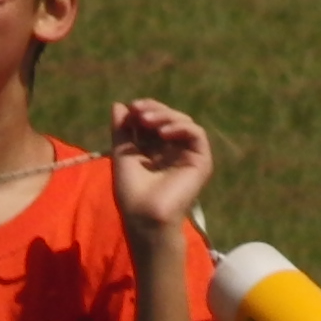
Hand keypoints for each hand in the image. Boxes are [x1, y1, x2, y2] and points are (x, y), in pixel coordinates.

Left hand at [109, 98, 210, 231]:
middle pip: (170, 118)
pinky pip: (196, 134)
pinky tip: (163, 132)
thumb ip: (122, 130)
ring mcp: (188, 155)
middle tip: (139, 111)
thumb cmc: (132, 192)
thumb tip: (119, 104)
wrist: (144, 216)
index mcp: (156, 150)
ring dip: (165, 116)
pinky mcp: (201, 161)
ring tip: (147, 121)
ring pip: (184, 122)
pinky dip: (180, 127)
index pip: (155, 121)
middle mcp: (174, 150)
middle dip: (154, 109)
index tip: (131, 108)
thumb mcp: (122, 154)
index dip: (145, 110)